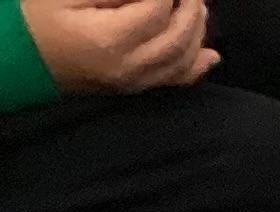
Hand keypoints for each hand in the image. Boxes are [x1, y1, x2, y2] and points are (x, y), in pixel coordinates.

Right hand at [20, 0, 215, 90]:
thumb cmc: (36, 19)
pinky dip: (196, 67)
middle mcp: (129, 66)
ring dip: (198, 32)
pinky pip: (175, 82)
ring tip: (199, 8)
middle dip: (191, 8)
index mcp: (109, 39)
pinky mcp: (134, 89)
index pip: (157, 10)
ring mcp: (134, 82)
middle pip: (178, 37)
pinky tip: (211, 55)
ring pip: (182, 61)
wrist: (21, 60)